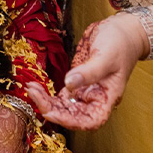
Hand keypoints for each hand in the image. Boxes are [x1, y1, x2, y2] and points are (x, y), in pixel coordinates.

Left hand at [23, 15, 145, 130]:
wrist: (121, 30)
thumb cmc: (119, 43)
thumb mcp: (106, 56)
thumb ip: (89, 72)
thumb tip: (69, 84)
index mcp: (107, 97)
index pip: (91, 120)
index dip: (72, 122)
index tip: (52, 114)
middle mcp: (95, 98)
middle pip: (73, 115)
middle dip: (52, 109)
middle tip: (33, 94)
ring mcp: (85, 90)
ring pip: (64, 106)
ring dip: (47, 102)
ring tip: (30, 89)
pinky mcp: (77, 80)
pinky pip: (61, 95)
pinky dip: (48, 94)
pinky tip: (36, 87)